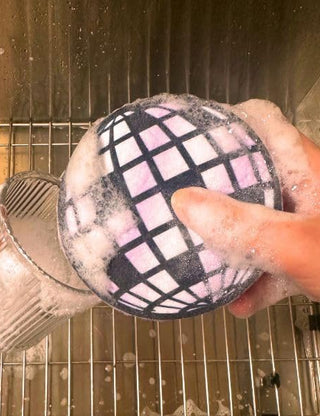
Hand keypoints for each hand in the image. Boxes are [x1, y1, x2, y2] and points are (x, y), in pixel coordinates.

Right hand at [171, 99, 319, 317]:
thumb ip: (246, 227)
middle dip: (212, 183)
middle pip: (249, 173)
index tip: (188, 135)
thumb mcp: (302, 246)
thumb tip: (185, 202)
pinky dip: (253, 276)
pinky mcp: (312, 254)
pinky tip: (237, 300)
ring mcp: (307, 223)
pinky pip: (272, 258)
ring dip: (227, 235)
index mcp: (304, 168)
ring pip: (256, 219)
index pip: (260, 122)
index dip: (222, 120)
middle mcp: (304, 189)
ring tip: (196, 248)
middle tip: (179, 194)